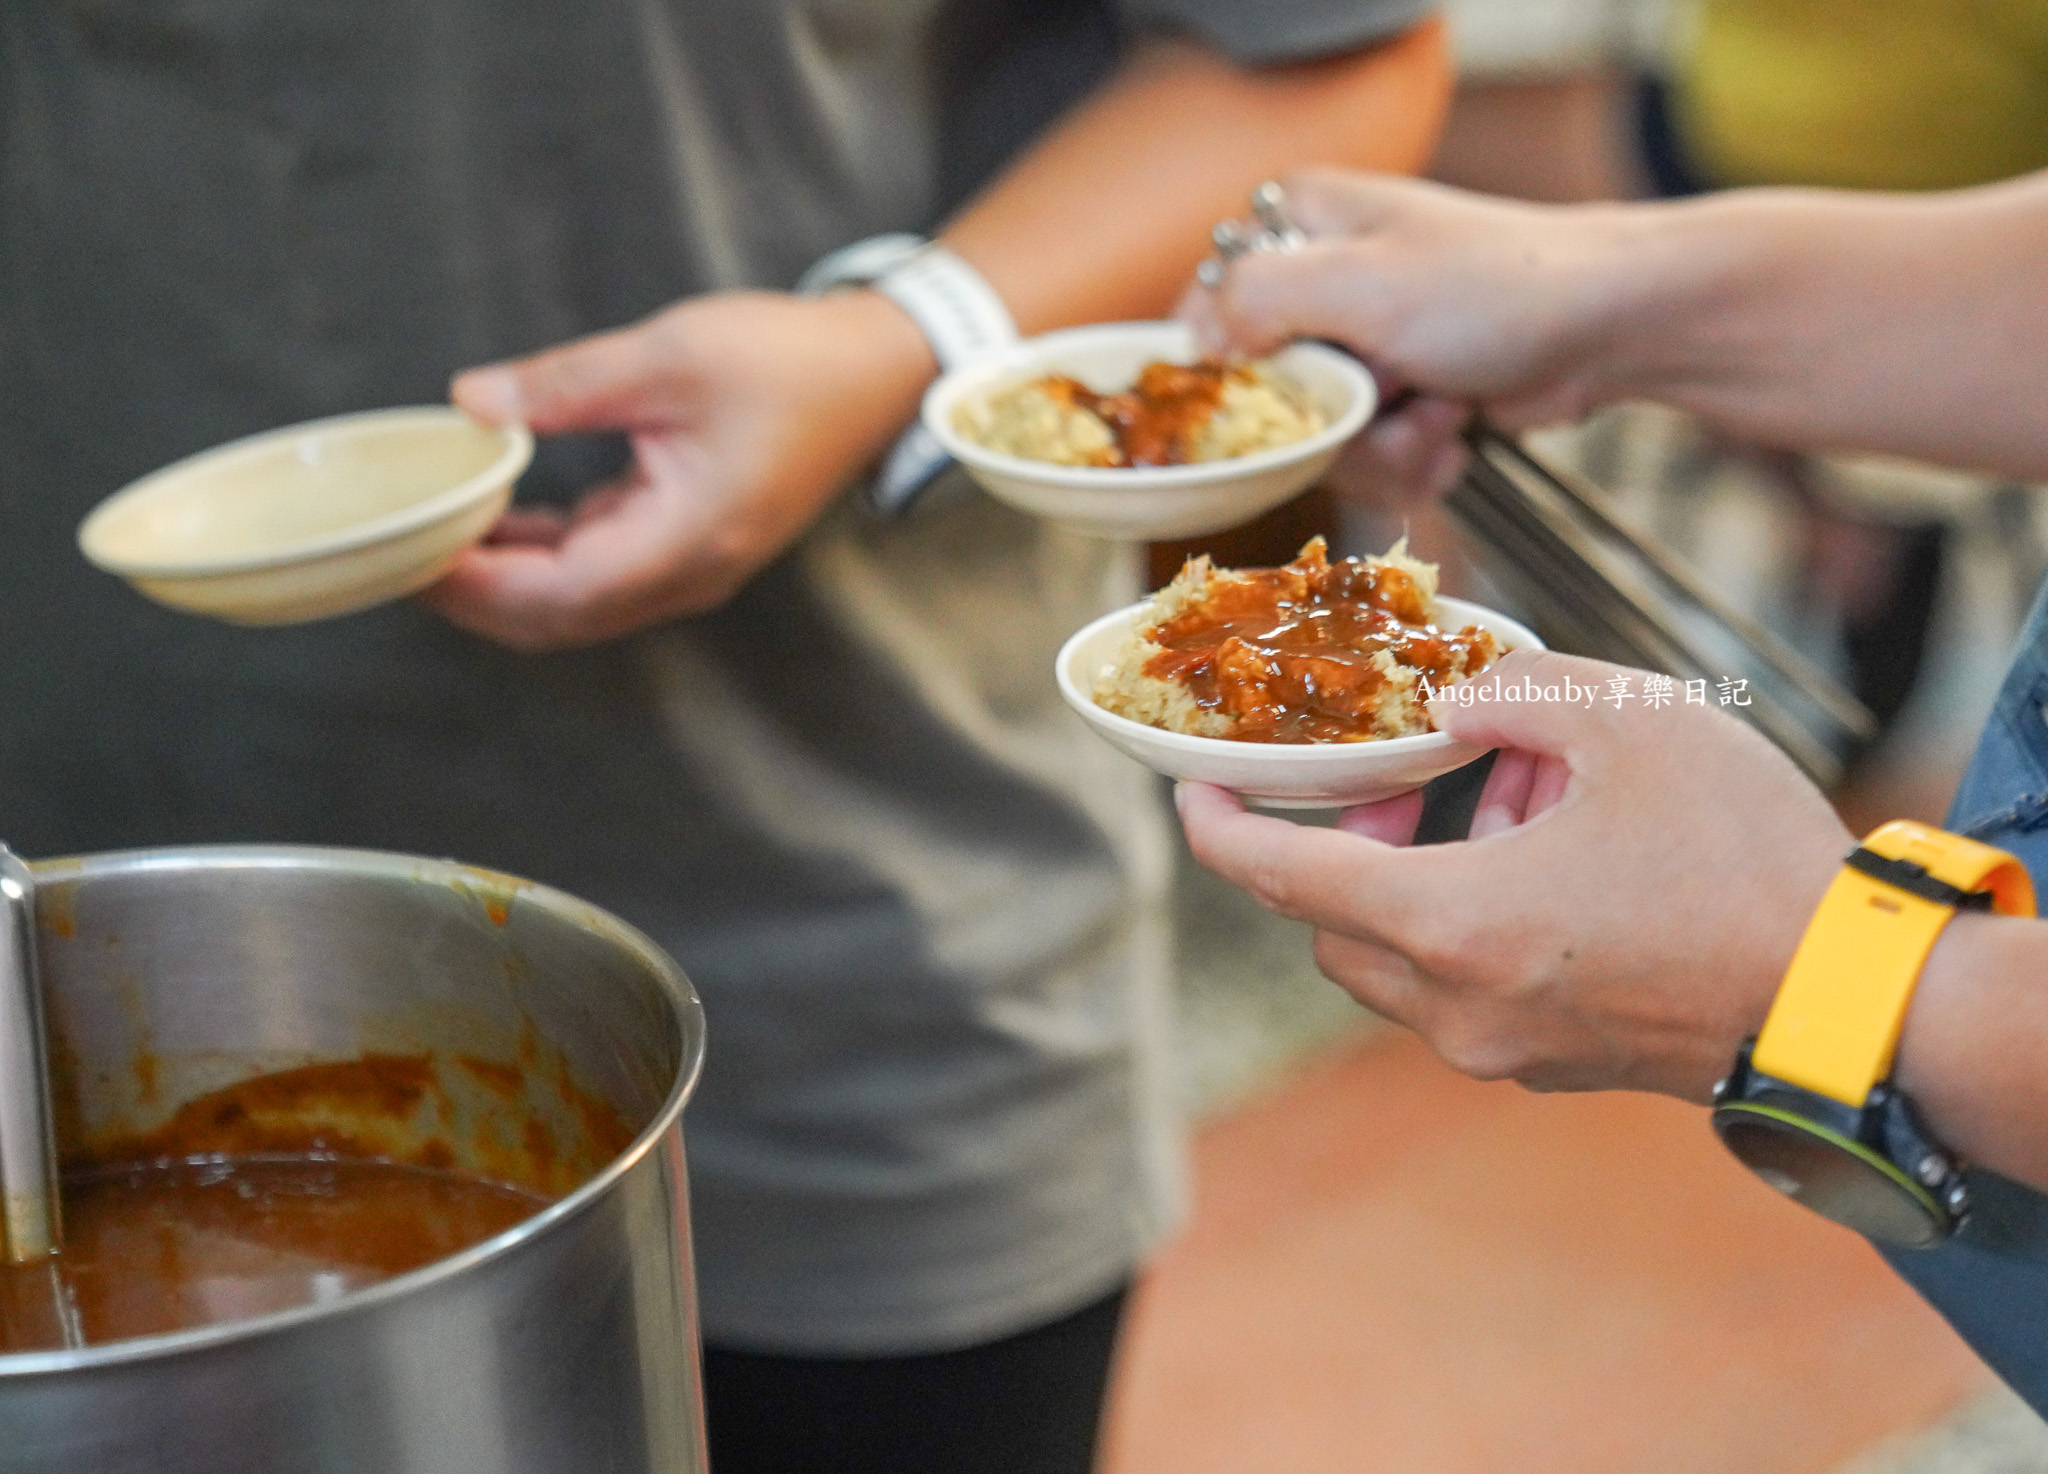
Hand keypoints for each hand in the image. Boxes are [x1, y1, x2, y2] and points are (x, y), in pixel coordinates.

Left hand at [424, 289, 934, 649]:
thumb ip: (565, 385)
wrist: (877, 373)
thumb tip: (472, 405)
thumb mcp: (670, 355)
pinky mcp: (688, 545)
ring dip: (502, 580)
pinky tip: (496, 515)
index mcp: (688, 540)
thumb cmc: (790, 364)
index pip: (558, 592)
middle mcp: (688, 574)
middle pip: (558, 619)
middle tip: (396, 553)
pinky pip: (599, 572)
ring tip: (430, 535)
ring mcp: (690, 566)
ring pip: (575, 603)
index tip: (410, 551)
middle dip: (473, 597)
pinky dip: (539, 555)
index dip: (476, 583)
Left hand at [1175, 649, 1852, 1100]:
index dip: (1223, 834)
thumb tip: (1454, 706)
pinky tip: (1554, 866)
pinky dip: (1472, 930)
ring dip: (1417, 888)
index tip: (1193, 796)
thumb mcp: (1633, 724)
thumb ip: (1520, 693)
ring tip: (1512, 809)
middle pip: (1336, 930)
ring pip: (1400, 967)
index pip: (1285, 882)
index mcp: (1454, 927)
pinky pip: (1465, 995)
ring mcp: (1505, 1051)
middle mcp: (1458, 1007)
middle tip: (1406, 786)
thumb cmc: (1743, 860)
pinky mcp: (1551, 1067)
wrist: (1844, 1003)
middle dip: (1349, 853)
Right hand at [1182, 169, 1641, 510]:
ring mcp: (1362, 344)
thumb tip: (1201, 338)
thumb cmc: (1496, 287)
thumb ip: (1256, 298)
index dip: (1231, 371)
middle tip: (1389, 399)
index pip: (1203, 308)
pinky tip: (1453, 435)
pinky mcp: (1400, 395)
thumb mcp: (1358, 282)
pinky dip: (1412, 461)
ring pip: (1318, 440)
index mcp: (1295, 225)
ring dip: (1382, 448)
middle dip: (1333, 422)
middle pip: (1263, 395)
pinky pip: (1367, 458)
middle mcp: (1320, 281)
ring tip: (1438, 416)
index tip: (1280, 395)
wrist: (1610, 328)